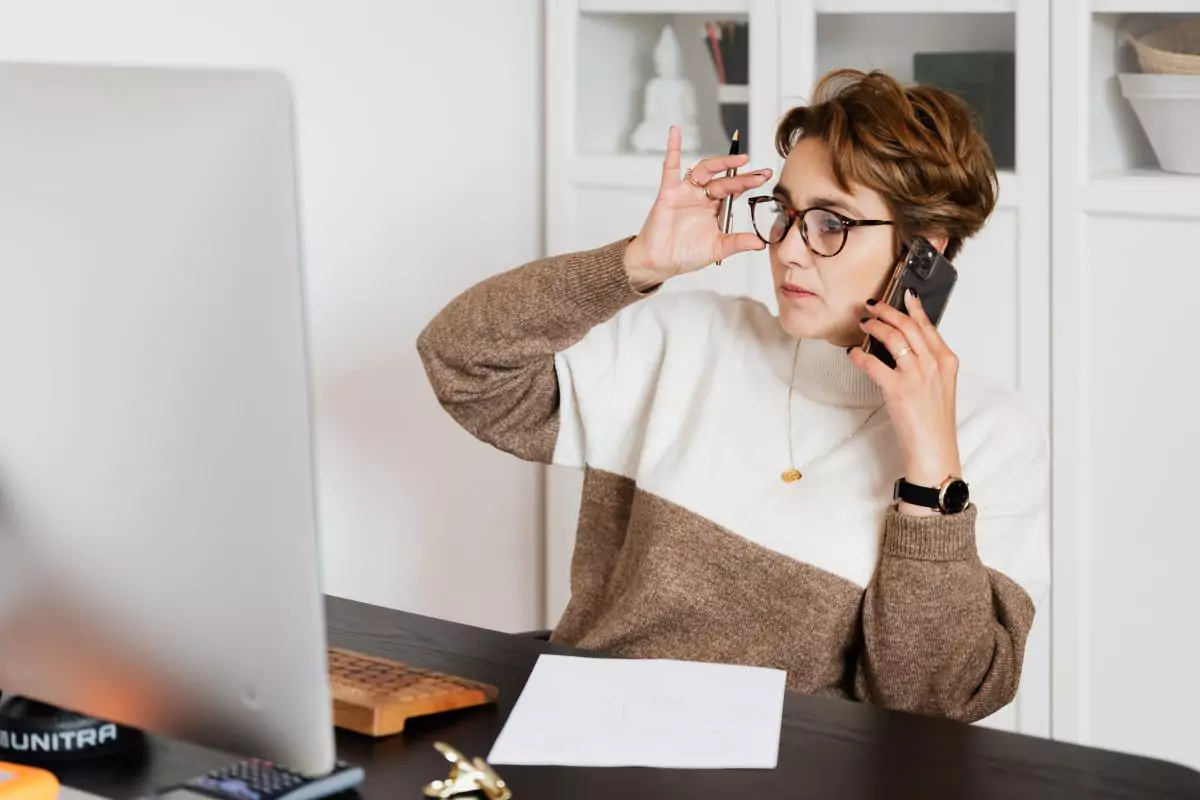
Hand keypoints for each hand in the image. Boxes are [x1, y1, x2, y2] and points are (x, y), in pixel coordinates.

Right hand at [623, 126, 772, 290]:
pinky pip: (670, 168)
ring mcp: (686, 192)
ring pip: (705, 171)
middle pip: (725, 180)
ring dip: (722, 163)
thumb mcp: (717, 248)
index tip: (766, 176)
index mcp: (715, 207)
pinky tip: (675, 133)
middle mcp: (702, 196)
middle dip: (743, 177)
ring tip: (739, 159)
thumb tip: (761, 243)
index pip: (735, 190)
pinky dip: (673, 149)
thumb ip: (738, 243)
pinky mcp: (669, 193)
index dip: (750, 182)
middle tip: (761, 174)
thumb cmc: (686, 254)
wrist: (660, 262)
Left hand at [849, 291, 962, 515]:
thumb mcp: (941, 385)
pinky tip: (853, 353)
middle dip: (887, 311)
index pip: (928, 325)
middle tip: (871, 306)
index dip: (912, 308)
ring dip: (873, 326)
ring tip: (863, 324)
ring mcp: (916, 376)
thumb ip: (929, 362)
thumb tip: (908, 343)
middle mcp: (933, 364)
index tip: (903, 294)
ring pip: (892, 337)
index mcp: (947, 361)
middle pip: (907, 326)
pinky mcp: (898, 390)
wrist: (934, 450)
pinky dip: (860, 355)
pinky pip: (873, 363)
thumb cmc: (935, 420)